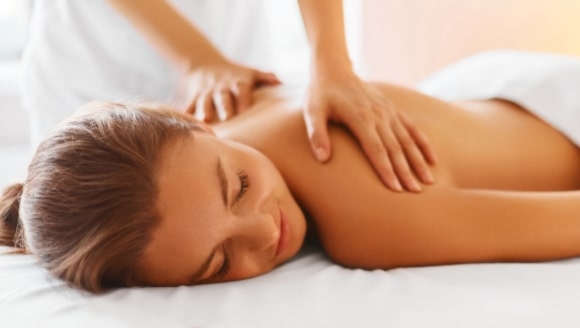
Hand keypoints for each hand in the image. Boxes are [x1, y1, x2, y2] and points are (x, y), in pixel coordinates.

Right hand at [181, 61, 279, 121]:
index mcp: (237, 82)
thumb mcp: (250, 72)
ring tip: (205, 121)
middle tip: (228, 118)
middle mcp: (221, 86)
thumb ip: (265, 77)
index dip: (243, 98)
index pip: (241, 88)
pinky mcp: (194, 96)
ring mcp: (206, 92)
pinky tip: (184, 125)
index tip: (245, 109)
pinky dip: (186, 114)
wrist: (204, 62)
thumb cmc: (235, 73)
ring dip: (204, 110)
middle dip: (224, 106)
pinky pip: (189, 106)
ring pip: (204, 101)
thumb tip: (280, 82)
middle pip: (222, 96)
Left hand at [303, 68, 436, 191]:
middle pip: (395, 148)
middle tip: (415, 193)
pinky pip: (412, 127)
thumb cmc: (320, 93)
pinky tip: (432, 160)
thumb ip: (317, 135)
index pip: (376, 149)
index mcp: (360, 117)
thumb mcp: (312, 111)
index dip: (386, 169)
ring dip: (418, 161)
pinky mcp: (392, 109)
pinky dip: (423, 143)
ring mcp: (388, 111)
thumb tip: (323, 159)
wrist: (334, 69)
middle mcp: (378, 115)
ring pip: (407, 140)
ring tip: (428, 181)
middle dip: (406, 172)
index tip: (395, 189)